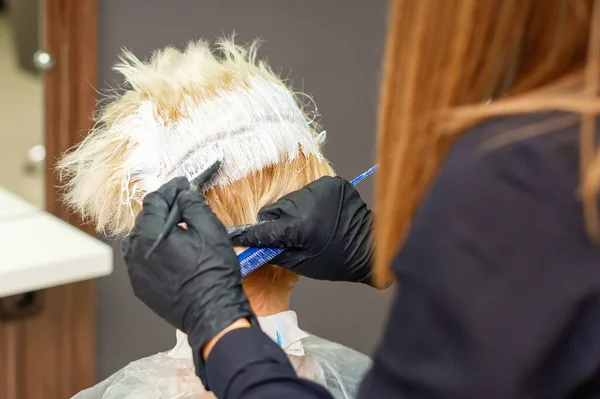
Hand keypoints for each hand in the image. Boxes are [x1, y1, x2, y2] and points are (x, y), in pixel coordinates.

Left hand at [122, 174, 256, 383]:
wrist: (212, 312)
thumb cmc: (213, 273)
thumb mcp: (211, 230)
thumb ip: (194, 205)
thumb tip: (184, 194)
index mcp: (152, 234)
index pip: (154, 201)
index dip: (170, 190)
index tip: (182, 186)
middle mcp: (136, 251)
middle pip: (144, 219)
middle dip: (162, 209)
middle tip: (182, 206)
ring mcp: (136, 271)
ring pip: (139, 240)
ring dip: (154, 230)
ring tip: (174, 229)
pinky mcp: (140, 286)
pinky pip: (140, 260)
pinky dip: (151, 251)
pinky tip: (169, 253)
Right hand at [227, 176, 375, 285]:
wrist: (369, 248)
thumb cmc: (337, 261)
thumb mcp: (300, 263)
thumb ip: (274, 251)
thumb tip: (253, 246)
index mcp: (300, 226)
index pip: (266, 228)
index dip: (250, 234)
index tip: (237, 236)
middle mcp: (309, 202)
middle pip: (276, 209)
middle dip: (277, 222)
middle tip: (288, 235)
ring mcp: (322, 189)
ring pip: (290, 199)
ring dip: (293, 211)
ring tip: (307, 225)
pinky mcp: (332, 183)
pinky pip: (308, 191)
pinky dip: (308, 203)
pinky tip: (319, 214)